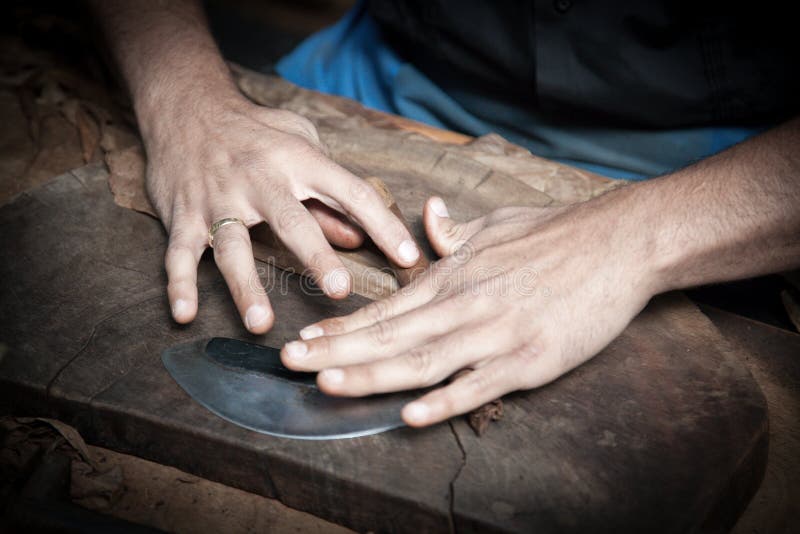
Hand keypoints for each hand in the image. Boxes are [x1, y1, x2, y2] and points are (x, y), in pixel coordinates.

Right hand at [143, 93, 419, 332]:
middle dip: (315, 256)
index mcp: (298, 160)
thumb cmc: (256, 131)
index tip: (408, 257)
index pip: (350, 192)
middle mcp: (260, 179)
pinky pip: (179, 253)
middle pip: (291, 220)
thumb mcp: (301, 145)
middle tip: (337, 290)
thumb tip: (357, 239)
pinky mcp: (183, 214)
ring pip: (233, 245)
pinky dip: (179, 284)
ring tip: (261, 322)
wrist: (187, 103)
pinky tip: (183, 313)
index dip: (382, 224)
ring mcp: (219, 198)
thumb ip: (328, 194)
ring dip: (245, 285)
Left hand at [281, 191, 658, 426]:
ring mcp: (495, 333)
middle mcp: (464, 305)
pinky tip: (410, 415)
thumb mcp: (496, 224)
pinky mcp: (530, 359)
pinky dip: (443, 402)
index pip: (386, 307)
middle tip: (289, 363)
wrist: (619, 242)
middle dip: (335, 351)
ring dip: (370, 375)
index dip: (341, 326)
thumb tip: (428, 216)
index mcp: (453, 276)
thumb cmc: (556, 232)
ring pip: (421, 360)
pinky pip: (479, 386)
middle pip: (389, 335)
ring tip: (327, 384)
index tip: (305, 338)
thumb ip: (454, 231)